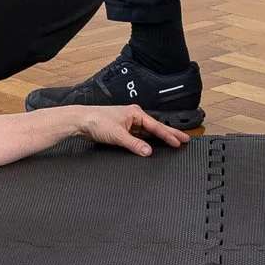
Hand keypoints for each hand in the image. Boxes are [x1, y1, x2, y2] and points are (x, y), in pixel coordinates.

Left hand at [76, 105, 190, 155]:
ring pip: (147, 133)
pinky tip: (151, 147)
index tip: (180, 141)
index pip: (156, 126)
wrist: (81, 121)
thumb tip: (148, 152)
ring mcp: (128, 124)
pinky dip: (145, 142)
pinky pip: (138, 137)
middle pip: (155, 128)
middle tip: (184, 140)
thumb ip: (134, 145)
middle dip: (169, 134)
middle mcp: (133, 117)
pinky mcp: (122, 131)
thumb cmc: (96, 121)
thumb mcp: (118, 135)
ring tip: (172, 144)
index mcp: (135, 113)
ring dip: (158, 139)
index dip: (169, 135)